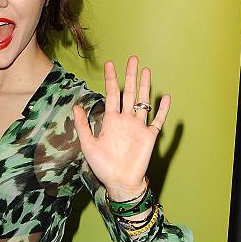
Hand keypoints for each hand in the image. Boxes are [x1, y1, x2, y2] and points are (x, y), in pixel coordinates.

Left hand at [73, 55, 169, 201]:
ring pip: (143, 102)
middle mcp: (125, 121)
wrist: (120, 182)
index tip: (110, 64)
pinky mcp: (149, 136)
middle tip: (132, 59)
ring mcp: (138, 127)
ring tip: (146, 70)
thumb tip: (75, 107)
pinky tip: (165, 97)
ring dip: (145, 86)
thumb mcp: (88, 145)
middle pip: (129, 93)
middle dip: (130, 76)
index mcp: (110, 121)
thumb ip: (82, 125)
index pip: (112, 95)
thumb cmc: (103, 166)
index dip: (111, 80)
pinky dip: (162, 109)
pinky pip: (157, 120)